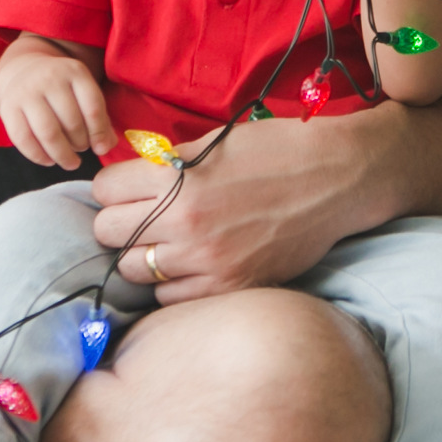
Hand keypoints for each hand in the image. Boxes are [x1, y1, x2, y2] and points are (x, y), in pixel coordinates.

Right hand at [0, 35, 111, 168]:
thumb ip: (100, 119)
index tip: (100, 148)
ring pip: (48, 133)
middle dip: (80, 144)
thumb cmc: (63, 91)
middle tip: (82, 149)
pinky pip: (24, 139)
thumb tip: (106, 146)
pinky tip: (49, 161)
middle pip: (71, 122)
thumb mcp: (84, 94)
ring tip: (70, 162)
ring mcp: (27, 91)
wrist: (23, 72)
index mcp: (75, 72)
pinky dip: (39, 156)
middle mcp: (50, 78)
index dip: (99, 133)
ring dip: (62, 154)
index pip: (93, 107)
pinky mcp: (8, 107)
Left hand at [88, 103, 403, 299]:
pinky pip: (169, 299)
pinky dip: (173, 283)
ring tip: (170, 241)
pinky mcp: (230, 286)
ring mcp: (207, 260)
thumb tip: (128, 179)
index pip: (104, 190)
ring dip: (145, 255)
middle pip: (108, 232)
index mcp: (178, 180)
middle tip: (144, 215)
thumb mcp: (215, 143)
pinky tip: (192, 264)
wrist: (338, 178)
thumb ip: (167, 164)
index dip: (115, 186)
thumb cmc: (278, 151)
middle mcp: (186, 223)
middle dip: (121, 221)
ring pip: (134, 270)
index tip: (129, 187)